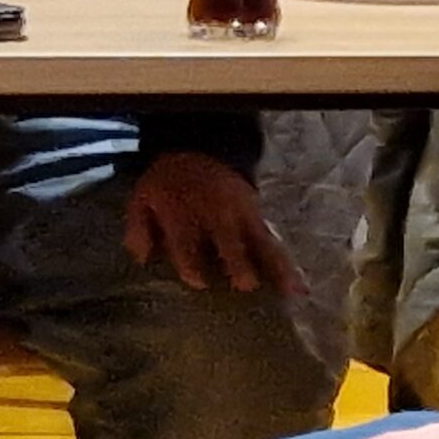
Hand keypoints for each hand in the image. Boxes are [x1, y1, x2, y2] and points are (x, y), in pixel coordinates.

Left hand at [123, 151, 298, 292]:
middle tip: (247, 284)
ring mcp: (241, 215)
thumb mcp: (142, 198)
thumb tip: (143, 258)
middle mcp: (217, 216)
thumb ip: (138, 229)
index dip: (193, 262)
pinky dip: (286, 263)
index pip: (188, 242)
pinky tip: (300, 286)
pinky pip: (272, 241)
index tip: (199, 281)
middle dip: (239, 262)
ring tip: (291, 291)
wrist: (199, 147)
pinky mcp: (257, 215)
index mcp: (184, 213)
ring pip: (260, 243)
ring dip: (275, 266)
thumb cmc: (167, 182)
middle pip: (230, 241)